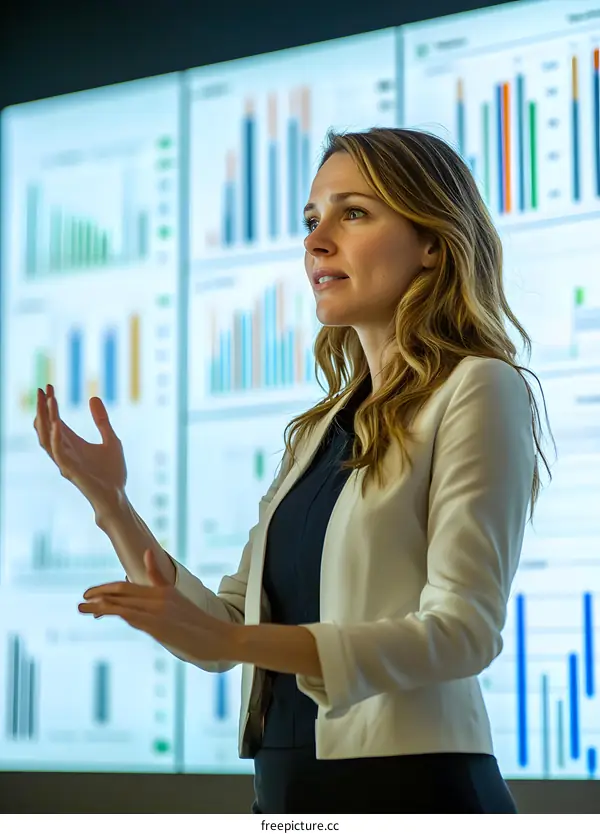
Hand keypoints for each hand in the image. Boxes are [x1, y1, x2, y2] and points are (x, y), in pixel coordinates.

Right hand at [33, 383, 126, 513]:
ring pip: (47, 438)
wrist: (117, 497)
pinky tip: (57, 421)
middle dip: (43, 408)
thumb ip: (102, 421)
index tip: (49, 387)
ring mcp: (65, 461)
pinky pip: (58, 452)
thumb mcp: (111, 440)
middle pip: (46, 427)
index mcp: (72, 444)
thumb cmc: (113, 473)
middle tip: (42, 389)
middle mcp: (65, 451)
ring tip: (48, 400)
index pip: (55, 420)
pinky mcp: (70, 471)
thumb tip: (93, 397)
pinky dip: (56, 436)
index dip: (50, 405)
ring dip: (46, 419)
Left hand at [78, 549, 238, 662]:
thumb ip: (161, 581)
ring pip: (123, 602)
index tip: (92, 593)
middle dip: (99, 594)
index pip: (128, 586)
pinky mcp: (159, 625)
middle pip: (122, 590)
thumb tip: (150, 560)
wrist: (221, 637)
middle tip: (82, 598)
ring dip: (99, 604)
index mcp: (163, 591)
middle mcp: (159, 597)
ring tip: (81, 606)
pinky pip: (132, 615)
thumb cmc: (200, 625)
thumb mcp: (178, 600)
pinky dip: (114, 611)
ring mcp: (159, 611)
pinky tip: (101, 611)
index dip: (107, 588)